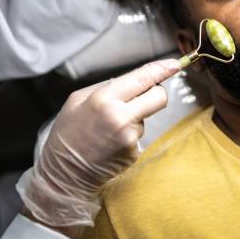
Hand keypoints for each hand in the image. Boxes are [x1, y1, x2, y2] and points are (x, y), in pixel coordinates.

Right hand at [16, 59, 180, 230]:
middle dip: (156, 93)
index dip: (162, 69)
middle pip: (159, 97)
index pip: (143, 78)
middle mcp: (121, 117)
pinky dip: (128, 136)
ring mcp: (130, 137)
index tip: (175, 64)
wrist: (63, 174)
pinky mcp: (134, 152)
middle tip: (141, 97)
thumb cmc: (68, 135)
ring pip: (146, 117)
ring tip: (108, 129)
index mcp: (104, 99)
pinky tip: (110, 143)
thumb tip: (133, 80)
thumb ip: (106, 87)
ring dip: (134, 119)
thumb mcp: (77, 101)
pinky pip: (139, 135)